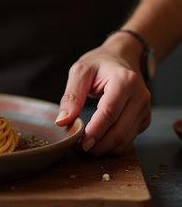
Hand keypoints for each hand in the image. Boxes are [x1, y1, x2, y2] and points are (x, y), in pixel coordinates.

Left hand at [55, 35, 151, 155]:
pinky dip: (114, 145)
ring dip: (106, 148)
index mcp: (125, 81)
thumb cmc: (100, 64)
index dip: (95, 131)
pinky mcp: (144, 118)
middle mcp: (140, 96)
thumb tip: (63, 121)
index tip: (81, 143)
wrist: (122, 58)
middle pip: (120, 130)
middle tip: (81, 149)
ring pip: (126, 139)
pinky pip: (129, 138)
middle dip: (100, 144)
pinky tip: (99, 141)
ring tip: (87, 146)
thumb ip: (71, 96)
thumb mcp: (80, 72)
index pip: (110, 112)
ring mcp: (144, 108)